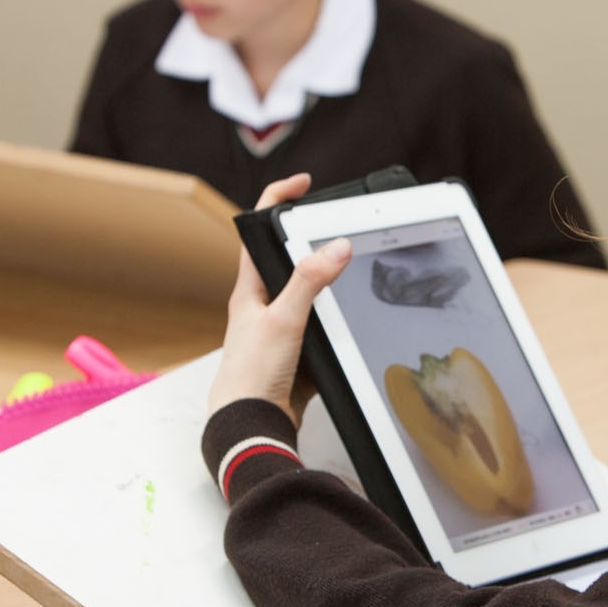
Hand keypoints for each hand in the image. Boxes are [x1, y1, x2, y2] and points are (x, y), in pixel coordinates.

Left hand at [207, 174, 352, 425]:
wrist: (251, 423)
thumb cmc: (251, 374)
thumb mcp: (284, 319)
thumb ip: (310, 282)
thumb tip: (336, 246)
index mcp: (251, 288)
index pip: (261, 230)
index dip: (279, 200)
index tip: (303, 183)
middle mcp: (264, 304)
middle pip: (289, 258)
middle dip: (314, 238)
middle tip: (340, 221)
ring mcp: (282, 328)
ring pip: (310, 293)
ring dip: (330, 282)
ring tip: (356, 266)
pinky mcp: (299, 352)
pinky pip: (323, 327)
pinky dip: (338, 321)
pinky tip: (353, 320)